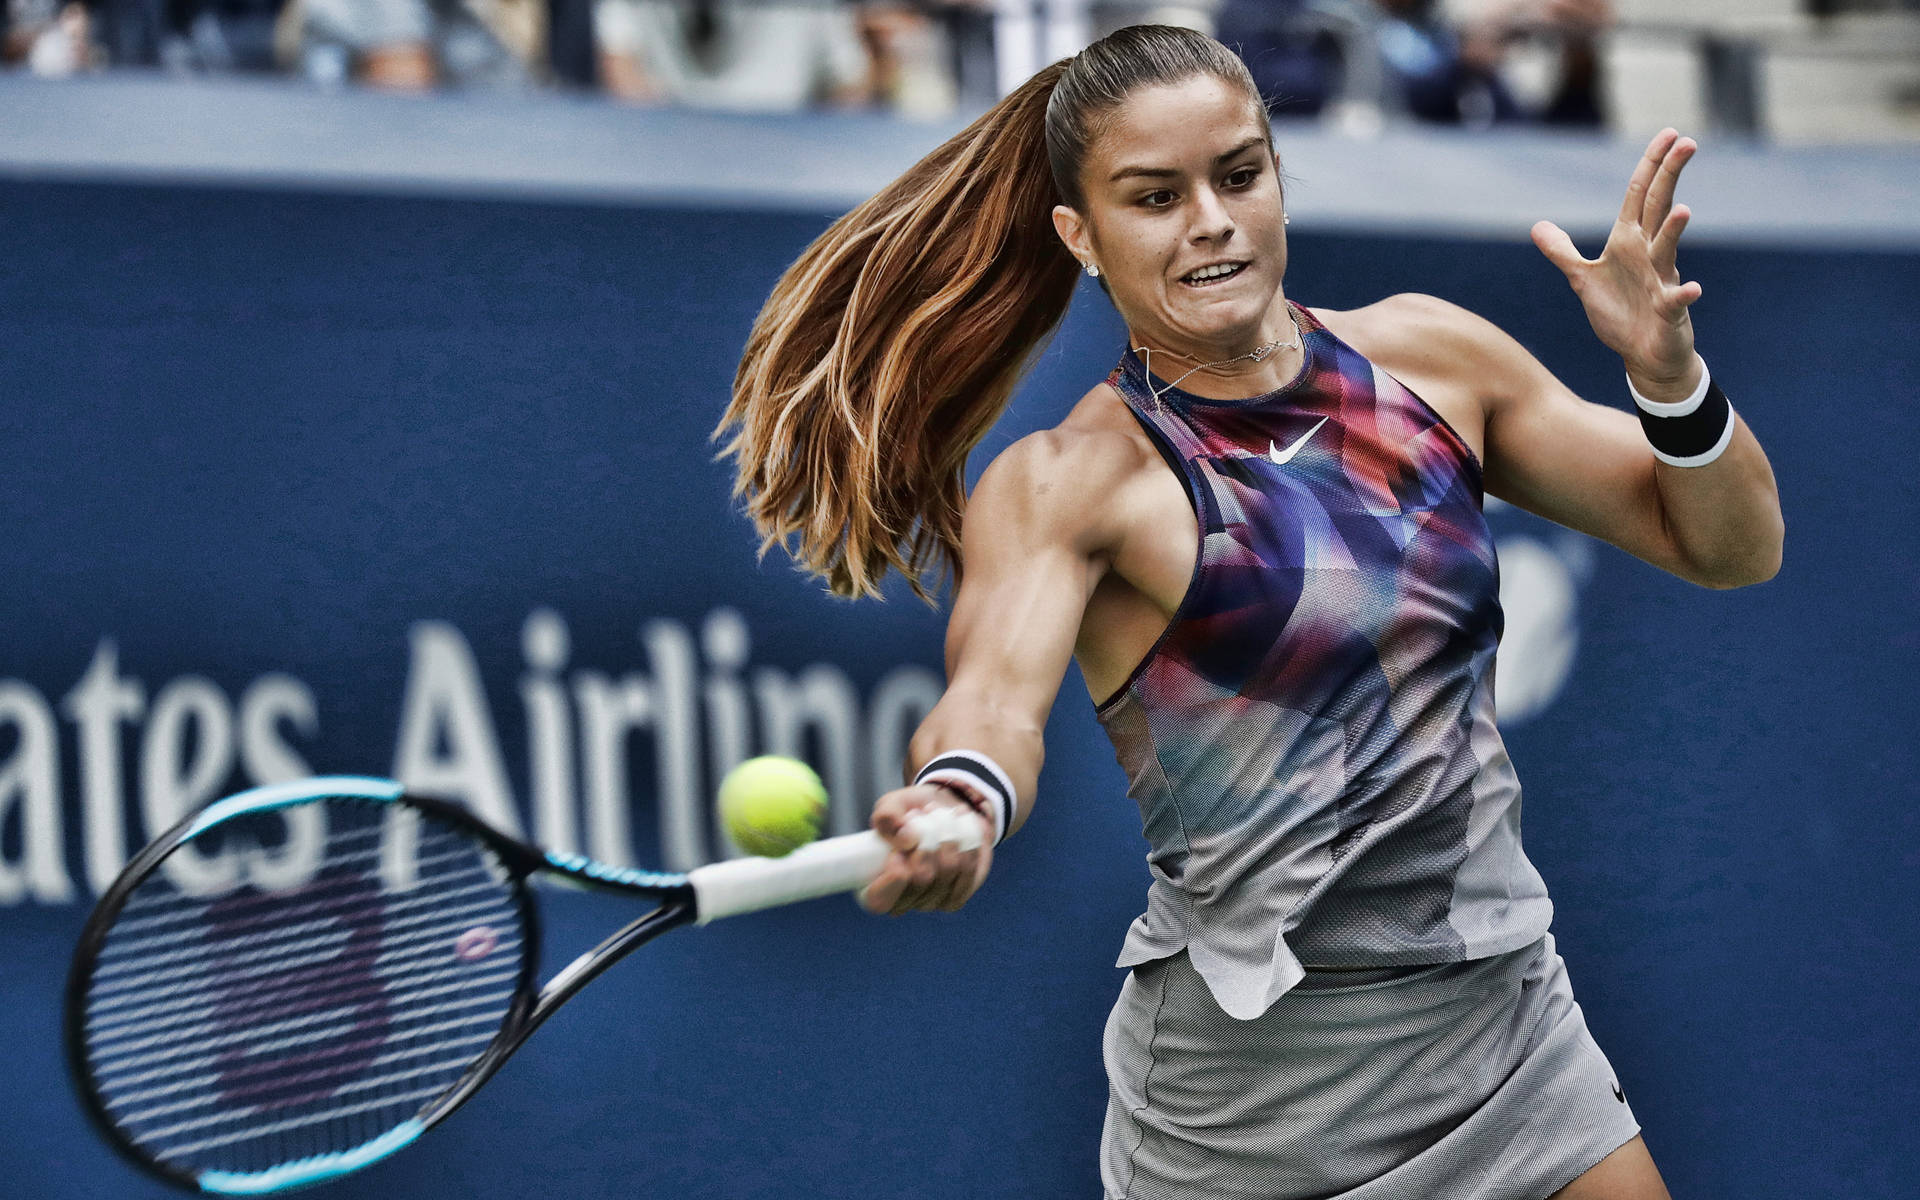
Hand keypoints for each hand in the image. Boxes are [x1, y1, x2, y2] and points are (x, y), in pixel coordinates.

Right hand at [859, 784, 993, 915]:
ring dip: (946, 837)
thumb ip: (887, 817)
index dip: (892, 879)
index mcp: (875, 886)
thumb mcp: (891, 805)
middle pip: (920, 880)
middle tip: (919, 816)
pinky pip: (966, 870)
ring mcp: (930, 901)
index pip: (879, 901)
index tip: (897, 852)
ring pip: (946, 872)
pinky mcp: (956, 896)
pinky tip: (959, 831)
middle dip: (926, 841)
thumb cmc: (908, 813)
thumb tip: (906, 840)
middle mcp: (901, 901)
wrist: (942, 814)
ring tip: (939, 817)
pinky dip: (965, 845)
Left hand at [1532, 129, 1703, 397]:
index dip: (1651, 165)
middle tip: (1687, 142)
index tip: (1668, 133)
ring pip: (1667, 250)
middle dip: (1670, 177)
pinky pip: (1677, 301)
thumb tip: (1538, 226)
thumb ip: (1562, 252)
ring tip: (1682, 209)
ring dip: (1673, 232)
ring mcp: (1662, 281)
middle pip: (1659, 208)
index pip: (1640, 196)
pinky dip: (1684, 295)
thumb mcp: (1583, 279)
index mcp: (1629, 243)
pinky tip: (1691, 289)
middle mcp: (1649, 255)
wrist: (1645, 354)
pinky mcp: (1669, 312)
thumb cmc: (1620, 314)